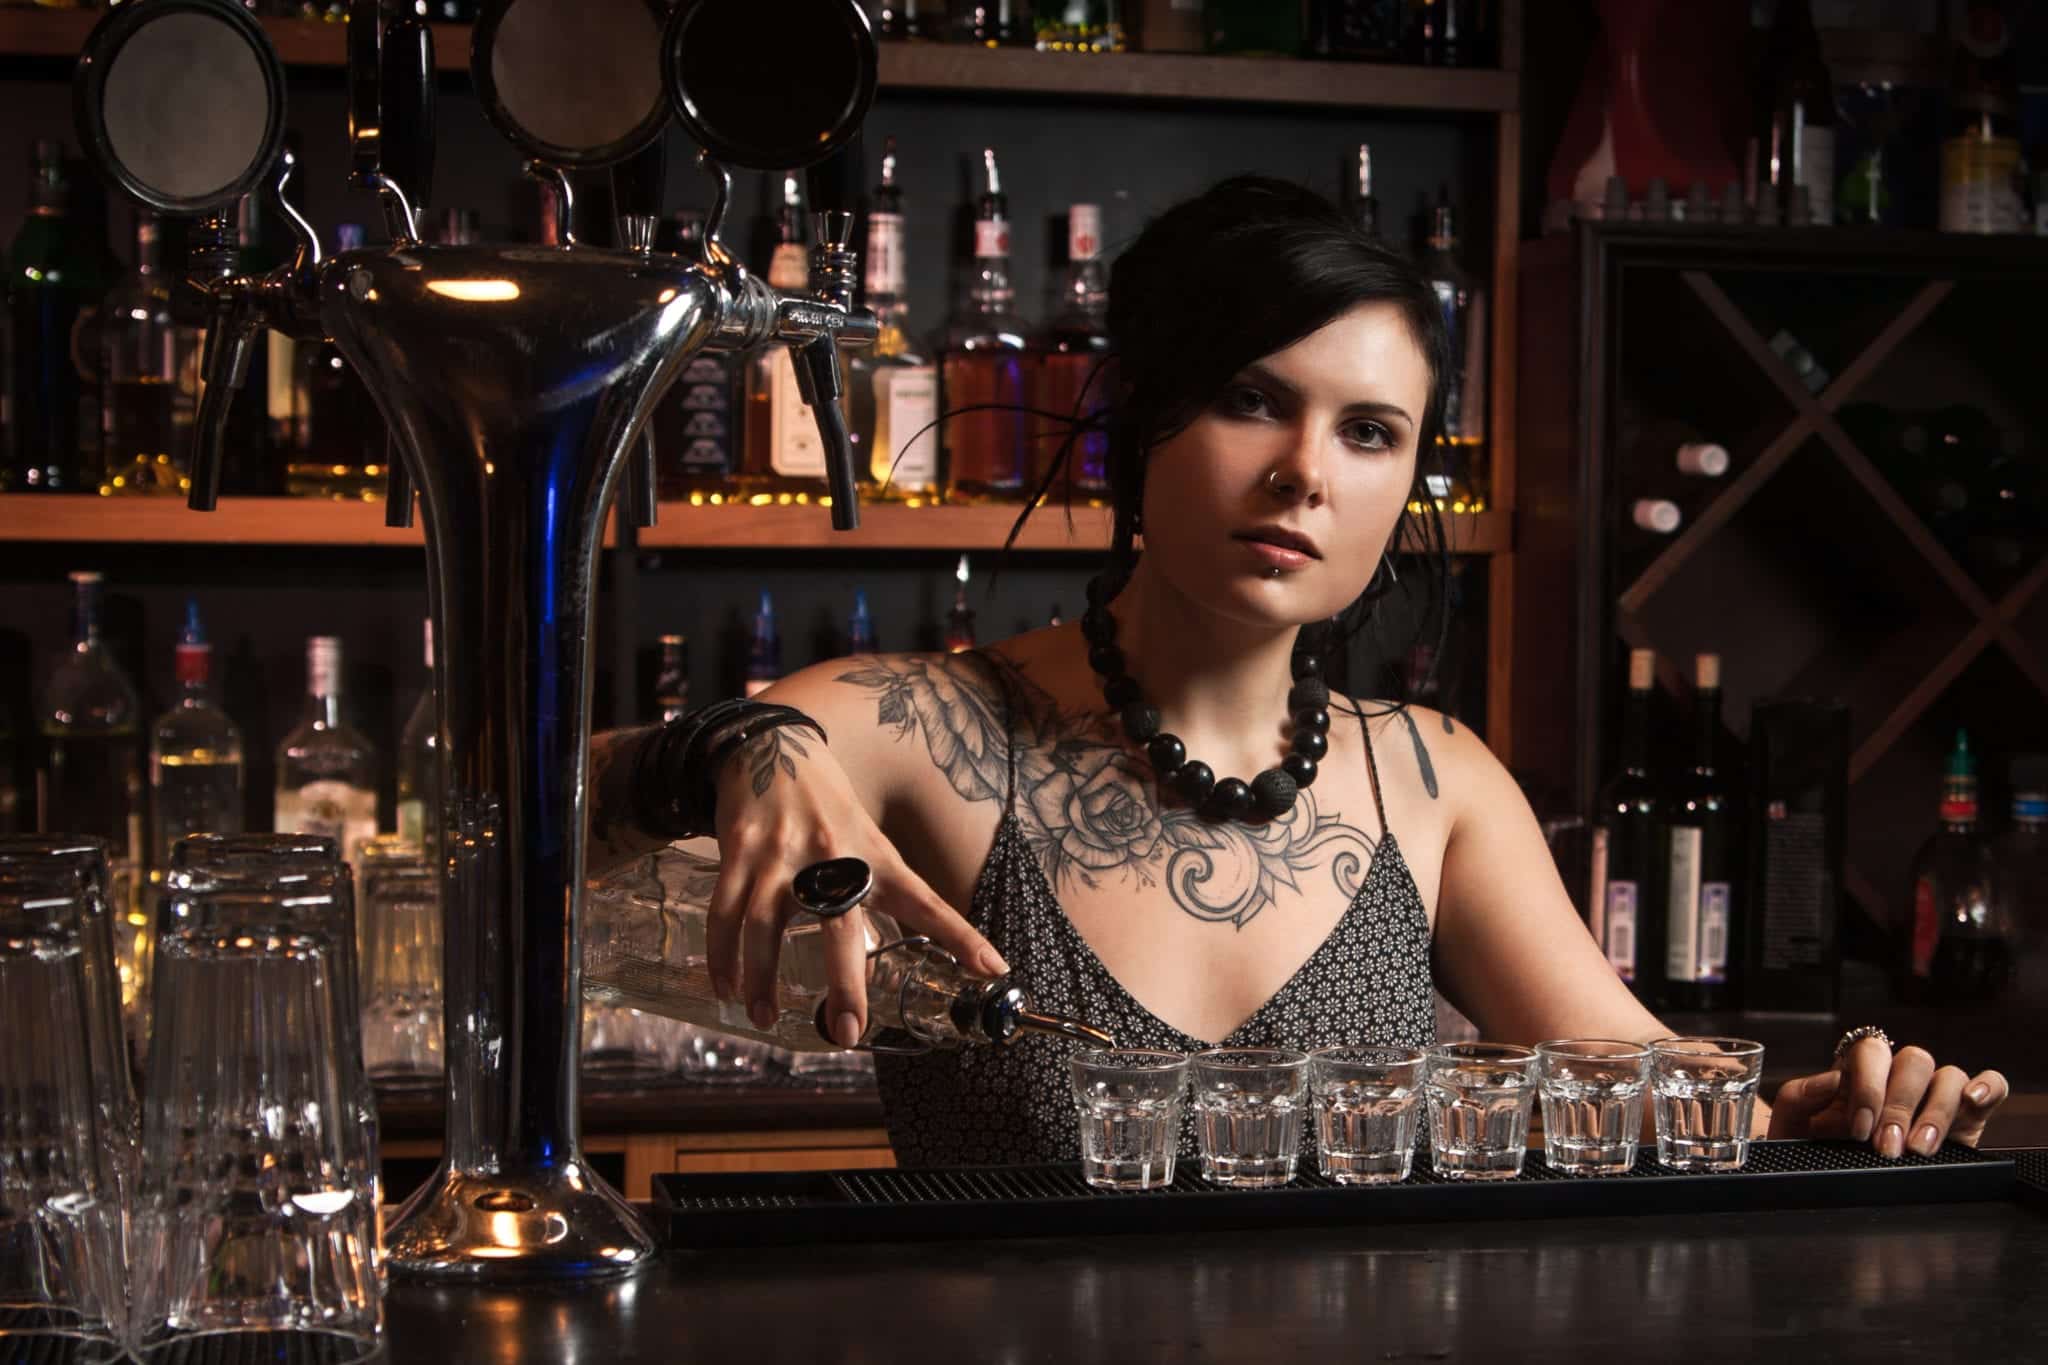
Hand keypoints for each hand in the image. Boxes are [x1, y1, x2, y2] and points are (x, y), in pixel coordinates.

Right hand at [704, 727, 1007, 1048]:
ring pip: (766, 927)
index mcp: (875, 856)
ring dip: (762, 980)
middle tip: (847, 1033)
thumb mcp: (866, 837)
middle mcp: (832, 856)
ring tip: (766, 1018)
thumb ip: (875, 888)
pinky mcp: (741, 851)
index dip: (960, 936)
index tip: (993, 967)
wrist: (772, 744)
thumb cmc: (827, 805)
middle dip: (845, 984)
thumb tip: (890, 947)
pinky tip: (726, 987)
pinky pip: (727, 913)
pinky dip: (724, 956)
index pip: (926, 902)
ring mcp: (782, 854)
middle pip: (840, 927)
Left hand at [1767, 1035, 2008, 1156]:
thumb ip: (1800, 1095)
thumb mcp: (1793, 1124)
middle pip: (1913, 1061)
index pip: (1872, 1051)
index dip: (1868, 1086)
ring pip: (1948, 1075)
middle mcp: (1900, 1076)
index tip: (1860, 1127)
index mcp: (1860, 1069)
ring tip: (1920, 1149)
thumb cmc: (1813, 1148)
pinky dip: (1988, 1087)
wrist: (1835, 1180)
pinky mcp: (1968, 1116)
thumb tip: (1831, 1079)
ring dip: (1935, 1111)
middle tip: (1887, 1147)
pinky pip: (1991, 1084)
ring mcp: (1935, 1094)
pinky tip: (1974, 1100)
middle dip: (1899, 1106)